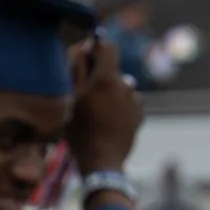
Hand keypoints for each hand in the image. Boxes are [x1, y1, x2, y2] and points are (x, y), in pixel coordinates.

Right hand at [66, 38, 141, 174]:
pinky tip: (107, 122)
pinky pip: (127, 103)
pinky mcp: (139, 116)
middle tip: (84, 94)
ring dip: (109, 93)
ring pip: (120, 87)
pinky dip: (118, 107)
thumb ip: (76, 69)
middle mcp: (126, 86)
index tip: (87, 57)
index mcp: (108, 78)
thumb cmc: (80, 130)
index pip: (108, 47)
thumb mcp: (69, 98)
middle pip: (112, 70)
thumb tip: (84, 48)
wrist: (102, 162)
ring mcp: (135, 102)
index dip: (97, 47)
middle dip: (99, 75)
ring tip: (95, 112)